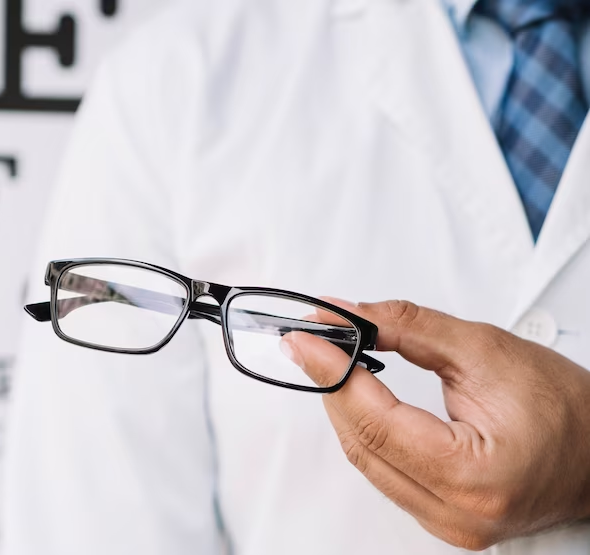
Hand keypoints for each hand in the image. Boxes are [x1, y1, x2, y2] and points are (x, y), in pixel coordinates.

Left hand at [280, 299, 589, 549]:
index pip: (375, 420)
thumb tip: (349, 314)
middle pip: (363, 443)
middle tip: (310, 341)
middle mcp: (457, 513)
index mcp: (473, 475)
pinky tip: (356, 397)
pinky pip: (383, 472)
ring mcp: (447, 523)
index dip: (331, 372)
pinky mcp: (442, 518)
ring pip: (367, 460)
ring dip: (343, 407)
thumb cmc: (564, 406)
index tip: (305, 336)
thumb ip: (408, 328)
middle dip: (330, 385)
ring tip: (328, 361)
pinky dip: (365, 430)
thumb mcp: (485, 350)